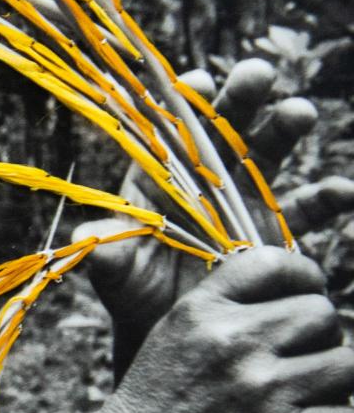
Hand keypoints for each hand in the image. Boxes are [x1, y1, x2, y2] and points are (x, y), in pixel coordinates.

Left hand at [80, 56, 352, 349]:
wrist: (178, 340)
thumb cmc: (137, 300)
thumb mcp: (118, 277)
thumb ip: (107, 253)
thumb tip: (85, 238)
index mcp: (161, 180)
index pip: (169, 132)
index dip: (183, 104)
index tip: (197, 82)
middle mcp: (204, 182)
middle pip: (224, 131)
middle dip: (241, 97)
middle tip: (258, 72)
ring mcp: (242, 203)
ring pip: (266, 157)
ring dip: (284, 130)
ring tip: (300, 112)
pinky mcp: (274, 234)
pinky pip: (303, 211)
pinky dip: (326, 198)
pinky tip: (342, 192)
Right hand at [86, 247, 353, 412]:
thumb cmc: (157, 400)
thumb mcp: (175, 332)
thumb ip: (227, 305)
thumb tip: (296, 290)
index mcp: (203, 310)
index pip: (273, 263)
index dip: (304, 273)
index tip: (309, 287)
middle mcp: (235, 342)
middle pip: (321, 312)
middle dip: (320, 332)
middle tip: (305, 351)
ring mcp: (263, 388)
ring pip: (345, 362)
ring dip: (334, 375)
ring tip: (312, 386)